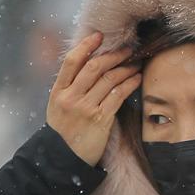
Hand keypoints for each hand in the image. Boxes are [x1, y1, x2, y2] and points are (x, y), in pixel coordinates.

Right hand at [45, 32, 140, 166]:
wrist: (63, 158)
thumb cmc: (65, 131)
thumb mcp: (59, 106)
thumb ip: (71, 87)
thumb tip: (89, 66)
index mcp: (58, 91)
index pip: (71, 61)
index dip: (86, 46)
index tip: (99, 36)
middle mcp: (70, 97)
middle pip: (94, 67)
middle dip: (113, 55)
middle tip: (128, 49)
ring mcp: (85, 108)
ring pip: (108, 80)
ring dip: (125, 69)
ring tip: (136, 63)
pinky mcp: (99, 119)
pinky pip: (118, 96)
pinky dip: (129, 84)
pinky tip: (137, 79)